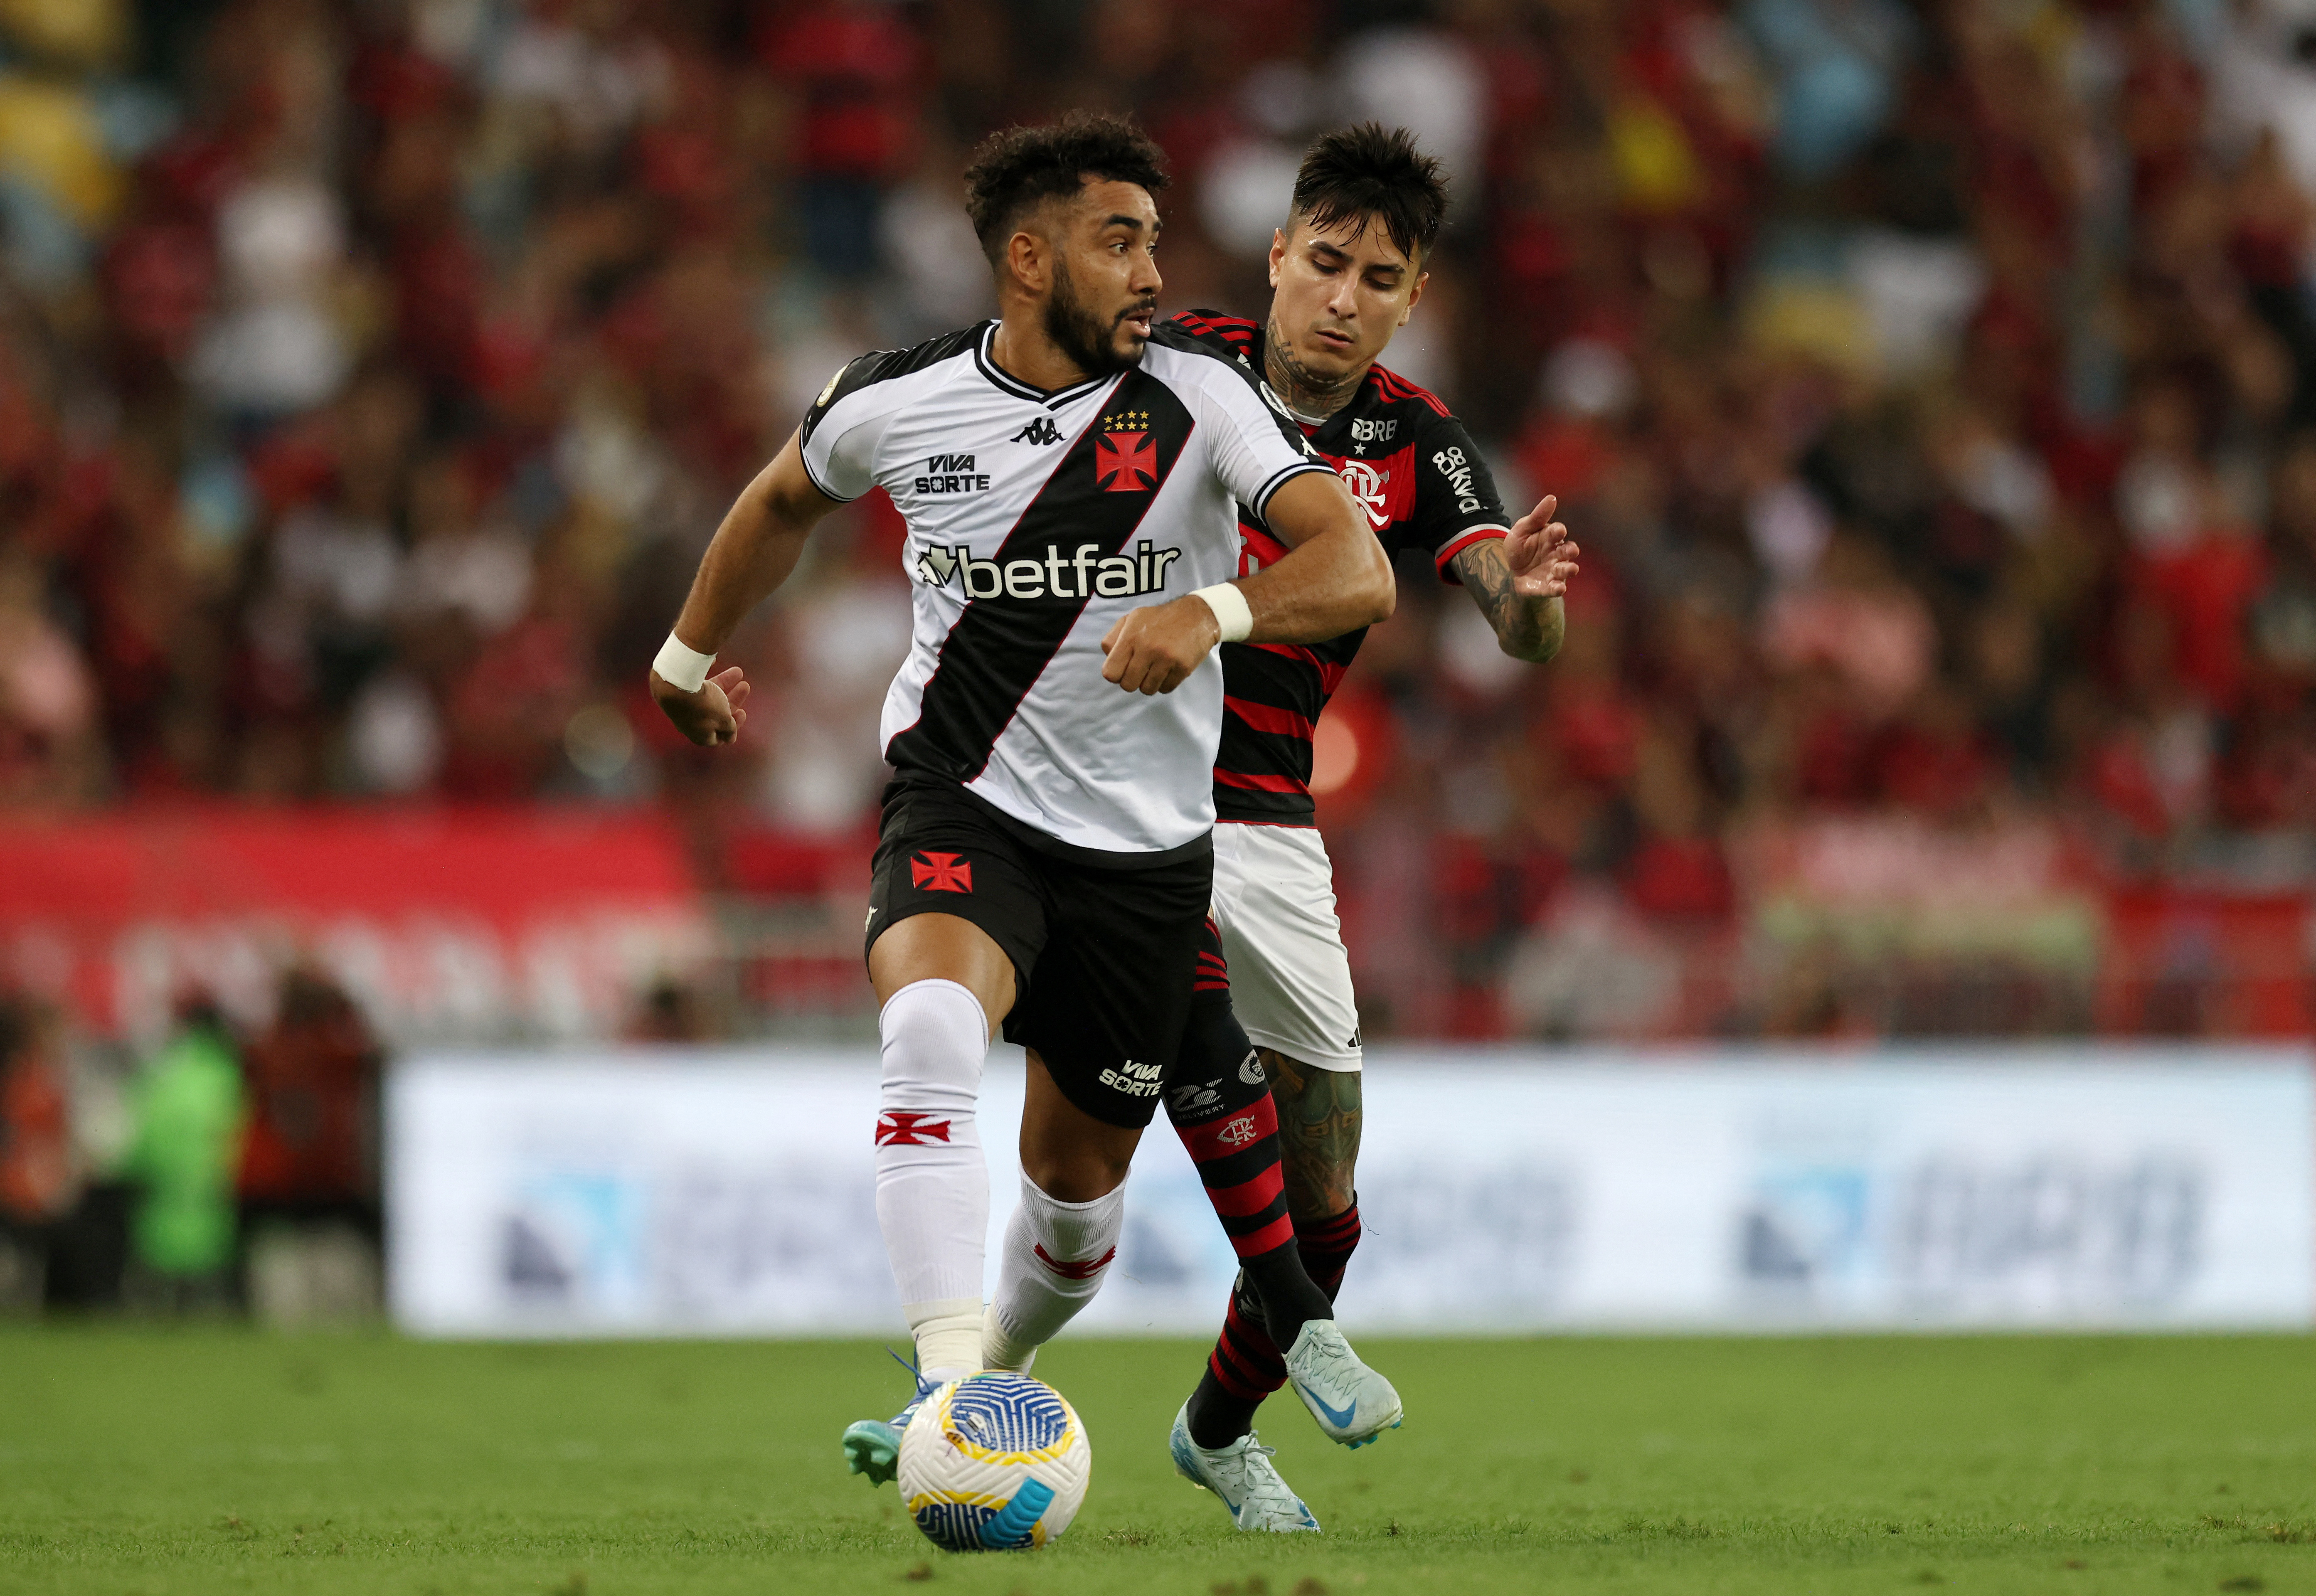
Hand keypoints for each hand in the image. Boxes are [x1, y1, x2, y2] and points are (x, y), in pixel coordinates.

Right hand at [651, 664, 750, 746]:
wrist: (674, 685)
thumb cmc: (702, 705)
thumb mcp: (724, 719)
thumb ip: (729, 728)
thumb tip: (730, 738)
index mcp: (702, 736)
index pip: (720, 737)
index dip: (734, 726)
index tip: (742, 711)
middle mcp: (691, 723)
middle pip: (716, 713)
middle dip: (732, 699)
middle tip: (744, 686)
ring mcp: (684, 706)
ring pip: (708, 696)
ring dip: (725, 683)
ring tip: (738, 671)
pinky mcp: (678, 691)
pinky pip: (696, 683)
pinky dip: (706, 675)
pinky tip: (714, 662)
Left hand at [1100, 594, 1221, 694]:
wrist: (1197, 616)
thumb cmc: (1160, 619)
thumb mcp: (1132, 619)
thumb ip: (1113, 638)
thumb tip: (1107, 658)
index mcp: (1131, 636)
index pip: (1110, 673)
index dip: (1116, 674)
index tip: (1124, 668)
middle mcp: (1147, 648)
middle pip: (1127, 685)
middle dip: (1133, 680)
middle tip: (1142, 669)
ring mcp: (1166, 659)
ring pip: (1147, 690)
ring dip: (1150, 683)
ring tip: (1156, 668)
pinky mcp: (1182, 668)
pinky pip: (1165, 689)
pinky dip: (1165, 683)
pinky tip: (1169, 669)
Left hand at [1503, 493, 1579, 598]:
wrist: (1511, 571)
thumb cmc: (1520, 547)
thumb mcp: (1522, 530)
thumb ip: (1537, 517)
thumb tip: (1552, 497)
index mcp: (1550, 537)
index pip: (1556, 532)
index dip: (1558, 531)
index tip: (1558, 530)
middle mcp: (1556, 553)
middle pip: (1567, 551)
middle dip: (1570, 550)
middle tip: (1571, 550)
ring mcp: (1553, 570)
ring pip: (1565, 569)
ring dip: (1569, 569)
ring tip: (1571, 569)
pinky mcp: (1548, 585)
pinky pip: (1555, 587)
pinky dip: (1558, 588)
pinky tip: (1559, 588)